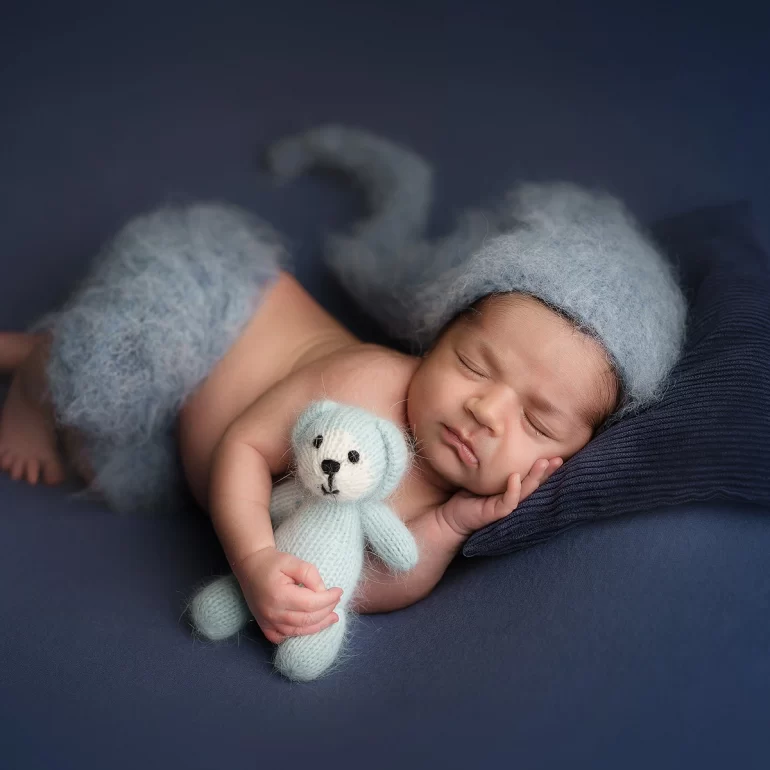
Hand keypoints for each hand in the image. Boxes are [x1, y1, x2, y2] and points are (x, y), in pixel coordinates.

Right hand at [235, 547, 342, 644]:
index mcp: (279, 596)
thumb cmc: (272, 562)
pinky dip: (299, 635)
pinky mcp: (264, 626)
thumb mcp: (292, 561)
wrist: (250, 566)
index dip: (329, 599)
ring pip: (298, 631)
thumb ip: (309, 574)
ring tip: (333, 617)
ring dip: (319, 626)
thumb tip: (322, 591)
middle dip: (327, 611)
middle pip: (307, 620)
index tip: (339, 591)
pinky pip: (284, 637)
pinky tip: (310, 627)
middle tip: (337, 601)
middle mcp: (272, 613)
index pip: (311, 603)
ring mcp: (267, 622)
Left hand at [437, 457, 562, 538]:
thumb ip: (493, 463)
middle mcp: (514, 498)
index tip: (557, 452)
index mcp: (514, 489)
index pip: (533, 477)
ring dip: (536, 478)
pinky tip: (515, 478)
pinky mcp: (496, 513)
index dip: (545, 467)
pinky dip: (513, 490)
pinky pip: (508, 502)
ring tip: (544, 463)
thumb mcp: (483, 475)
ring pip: (526, 491)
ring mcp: (506, 506)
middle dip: (548, 472)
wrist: (451, 517)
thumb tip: (498, 436)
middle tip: (559, 458)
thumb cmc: (467, 495)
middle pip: (536, 484)